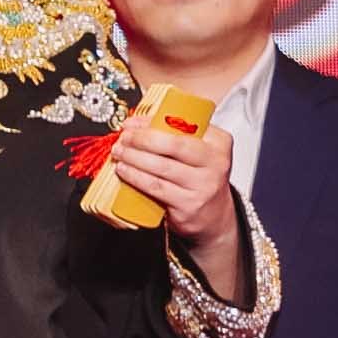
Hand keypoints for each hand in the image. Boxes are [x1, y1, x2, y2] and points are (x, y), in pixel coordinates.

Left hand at [110, 109, 240, 249]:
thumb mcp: (196, 152)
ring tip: (119, 152)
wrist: (213, 215)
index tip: (131, 124)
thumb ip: (173, 134)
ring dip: (134, 157)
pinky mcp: (189, 204)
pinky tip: (124, 170)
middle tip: (124, 138)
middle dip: (142, 139)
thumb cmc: (198, 176)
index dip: (152, 122)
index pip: (184, 126)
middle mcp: (215, 163)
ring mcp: (203, 185)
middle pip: (174, 145)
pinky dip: (135, 176)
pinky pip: (156, 186)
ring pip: (161, 166)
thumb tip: (135, 124)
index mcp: (218, 142)